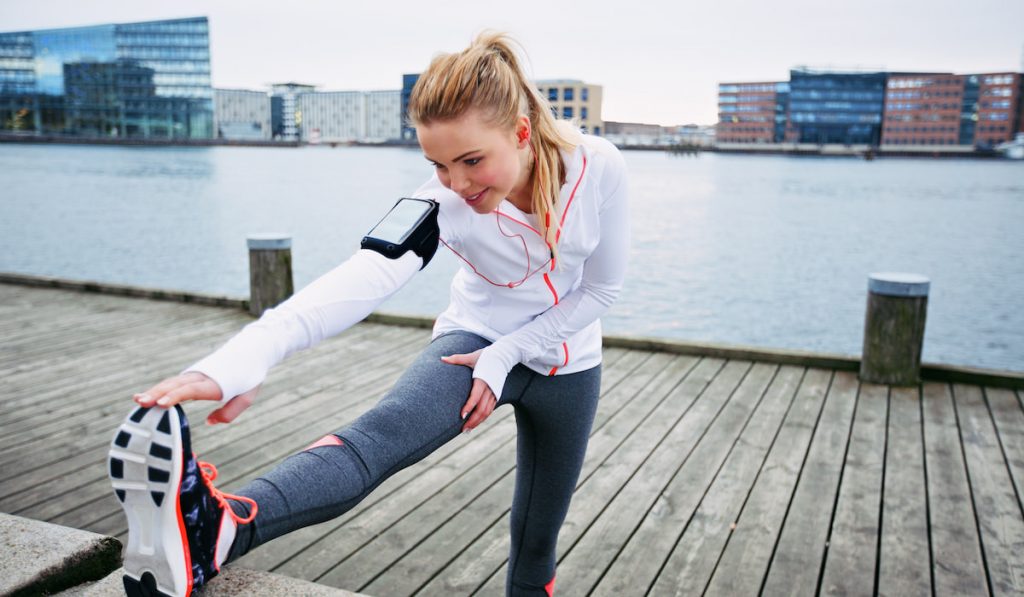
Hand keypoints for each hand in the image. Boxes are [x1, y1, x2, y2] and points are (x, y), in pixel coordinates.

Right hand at [132, 372, 259, 424]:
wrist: (251, 351)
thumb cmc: (250, 377)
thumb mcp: (247, 397)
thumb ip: (230, 412)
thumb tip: (210, 422)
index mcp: (216, 383)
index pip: (193, 390)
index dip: (177, 396)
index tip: (162, 403)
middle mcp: (202, 377)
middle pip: (176, 385)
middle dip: (158, 393)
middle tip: (140, 402)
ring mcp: (195, 374)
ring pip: (172, 383)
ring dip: (154, 391)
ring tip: (137, 400)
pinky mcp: (192, 375)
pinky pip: (174, 383)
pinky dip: (160, 389)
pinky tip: (146, 397)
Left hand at [440, 350, 497, 432]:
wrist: (504, 355)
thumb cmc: (486, 356)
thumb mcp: (472, 357)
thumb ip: (457, 359)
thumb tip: (442, 358)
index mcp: (483, 380)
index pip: (476, 397)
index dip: (469, 407)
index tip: (462, 416)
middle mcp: (490, 389)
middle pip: (482, 409)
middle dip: (473, 420)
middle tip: (462, 430)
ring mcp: (494, 393)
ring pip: (487, 412)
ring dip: (478, 422)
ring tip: (467, 430)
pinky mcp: (496, 395)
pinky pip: (490, 409)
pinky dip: (483, 417)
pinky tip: (475, 423)